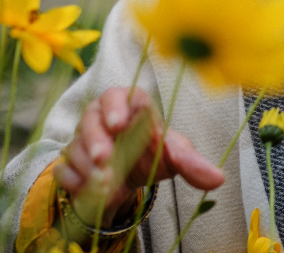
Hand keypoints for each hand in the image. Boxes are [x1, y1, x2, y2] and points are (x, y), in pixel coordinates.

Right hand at [55, 86, 224, 225]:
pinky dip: (76, 182)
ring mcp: (82, 139)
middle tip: (104, 157)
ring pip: (75, 146)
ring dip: (88, 165)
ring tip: (105, 181)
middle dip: (96, 138)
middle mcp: (102, 116)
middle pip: (91, 117)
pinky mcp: (69, 163)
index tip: (119, 122)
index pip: (121, 95)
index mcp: (130, 105)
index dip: (118, 107)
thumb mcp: (174, 157)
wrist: (129, 177)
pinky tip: (89, 189)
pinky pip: (64, 170)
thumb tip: (219, 178)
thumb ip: (192, 163)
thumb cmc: (152, 153)